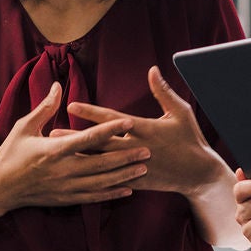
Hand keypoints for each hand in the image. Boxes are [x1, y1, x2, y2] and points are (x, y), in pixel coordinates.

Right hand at [0, 83, 146, 210]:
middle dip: (126, 156)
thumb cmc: (10, 154)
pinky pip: (94, 197)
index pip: (88, 138)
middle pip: (101, 163)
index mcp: (54, 150)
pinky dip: (112, 194)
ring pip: (102, 182)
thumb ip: (44, 108)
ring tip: (144, 168)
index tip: (128, 121)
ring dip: (124, 175)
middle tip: (148, 149)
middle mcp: (63, 170)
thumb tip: (57, 86)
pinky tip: (128, 190)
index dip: (110, 129)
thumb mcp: (24, 127)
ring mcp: (66, 187)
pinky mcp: (66, 199)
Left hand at [65, 67, 225, 195]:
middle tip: (52, 132)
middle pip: (99, 141)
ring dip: (78, 155)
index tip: (72, 104)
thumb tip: (152, 69)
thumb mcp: (180, 113)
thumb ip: (163, 92)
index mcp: (145, 129)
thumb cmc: (191, 139)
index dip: (91, 112)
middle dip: (75, 136)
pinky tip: (74, 174)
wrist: (199, 175)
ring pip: (99, 161)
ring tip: (56, 152)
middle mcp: (136, 148)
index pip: (112, 119)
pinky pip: (110, 179)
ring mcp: (134, 166)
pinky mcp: (135, 180)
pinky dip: (92, 176)